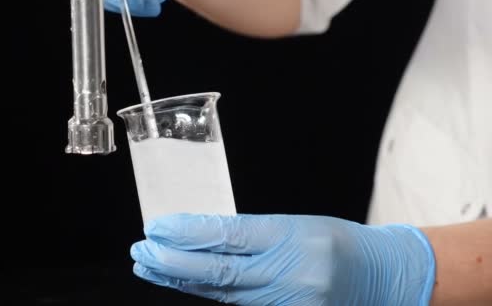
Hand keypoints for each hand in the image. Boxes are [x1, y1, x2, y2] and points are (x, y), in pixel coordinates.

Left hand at [131, 214, 435, 304]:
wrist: (381, 278)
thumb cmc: (337, 243)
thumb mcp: (296, 225)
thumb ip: (252, 234)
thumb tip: (202, 235)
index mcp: (295, 238)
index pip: (230, 236)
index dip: (189, 233)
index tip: (158, 226)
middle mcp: (291, 275)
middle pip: (220, 272)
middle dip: (173, 262)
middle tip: (142, 250)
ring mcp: (290, 302)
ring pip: (223, 293)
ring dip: (183, 279)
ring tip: (150, 266)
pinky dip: (208, 294)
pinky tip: (184, 282)